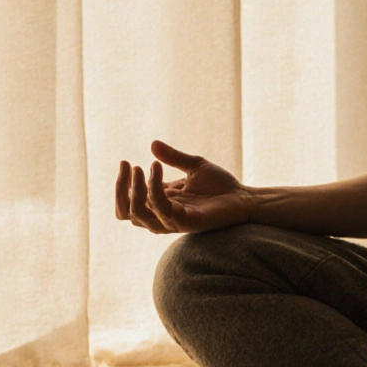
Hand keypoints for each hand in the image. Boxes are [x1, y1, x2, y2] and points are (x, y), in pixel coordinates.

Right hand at [115, 140, 251, 233]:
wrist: (244, 197)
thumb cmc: (220, 185)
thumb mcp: (194, 165)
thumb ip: (173, 157)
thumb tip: (152, 144)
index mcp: (160, 203)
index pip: (128, 203)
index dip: (121, 186)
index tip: (125, 162)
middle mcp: (162, 215)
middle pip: (126, 213)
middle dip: (121, 189)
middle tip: (129, 165)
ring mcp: (173, 221)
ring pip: (139, 215)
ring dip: (135, 190)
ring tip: (140, 167)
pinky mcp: (186, 223)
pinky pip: (162, 209)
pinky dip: (154, 188)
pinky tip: (156, 168)